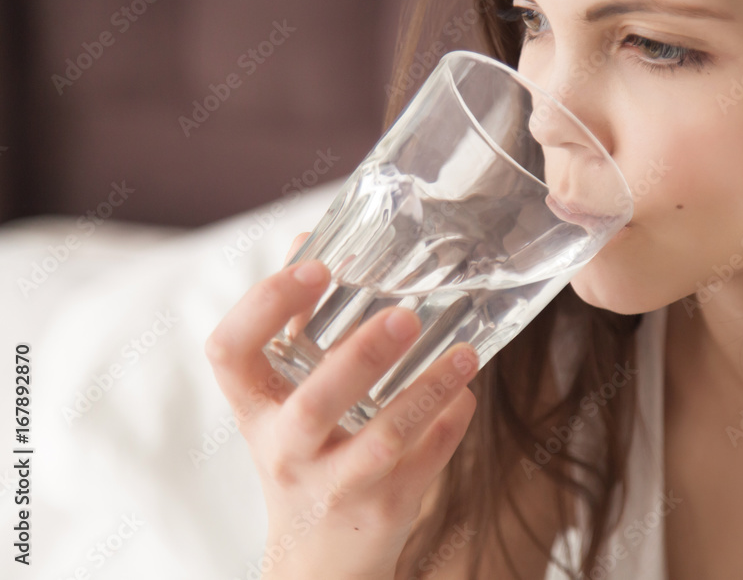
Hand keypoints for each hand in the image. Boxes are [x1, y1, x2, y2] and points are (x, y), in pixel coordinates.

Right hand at [205, 233, 477, 579]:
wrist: (319, 555)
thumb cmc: (305, 455)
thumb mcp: (283, 400)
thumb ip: (296, 325)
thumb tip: (306, 241)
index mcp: (256, 410)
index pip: (230, 352)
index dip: (266, 305)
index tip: (315, 267)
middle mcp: (286, 450)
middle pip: (315, 404)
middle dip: (361, 357)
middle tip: (405, 316)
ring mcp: (335, 485)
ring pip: (382, 441)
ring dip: (427, 392)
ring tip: (464, 354)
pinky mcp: (384, 509)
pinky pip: (423, 465)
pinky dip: (449, 427)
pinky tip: (466, 393)